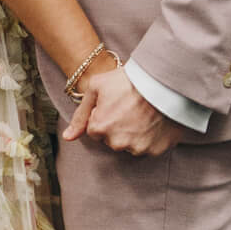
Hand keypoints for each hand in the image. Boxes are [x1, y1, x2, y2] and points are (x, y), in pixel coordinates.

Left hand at [64, 63, 187, 155]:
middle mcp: (117, 143)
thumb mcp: (96, 87)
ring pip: (131, 144)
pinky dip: (152, 137)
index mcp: (100, 128)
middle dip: (118, 126)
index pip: (95, 130)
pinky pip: (150, 147)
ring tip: (144, 112)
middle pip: (112, 139)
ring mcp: (138, 148)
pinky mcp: (156, 150)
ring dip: (135, 133)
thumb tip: (68, 137)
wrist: (162, 80)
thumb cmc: (127, 80)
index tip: (115, 103)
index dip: (104, 115)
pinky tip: (154, 121)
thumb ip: (80, 115)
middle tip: (130, 107)